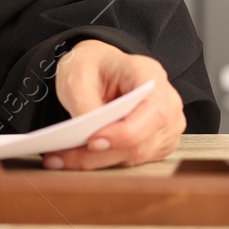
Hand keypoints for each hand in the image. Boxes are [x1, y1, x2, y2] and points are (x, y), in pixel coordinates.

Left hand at [44, 39, 184, 169]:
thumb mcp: (78, 75)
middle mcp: (167, 103)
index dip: (126, 133)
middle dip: (102, 154)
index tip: (93, 141)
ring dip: (97, 162)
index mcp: (151, 75)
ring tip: (60, 159)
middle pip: (142, 141)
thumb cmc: (93, 67)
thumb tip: (89, 140)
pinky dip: (103, 162)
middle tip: (63, 157)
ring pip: (135, 156)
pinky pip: (132, 160)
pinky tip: (76, 158)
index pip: (154, 112)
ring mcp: (166, 126)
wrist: (100, 68)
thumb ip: (85, 105)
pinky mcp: (156, 144)